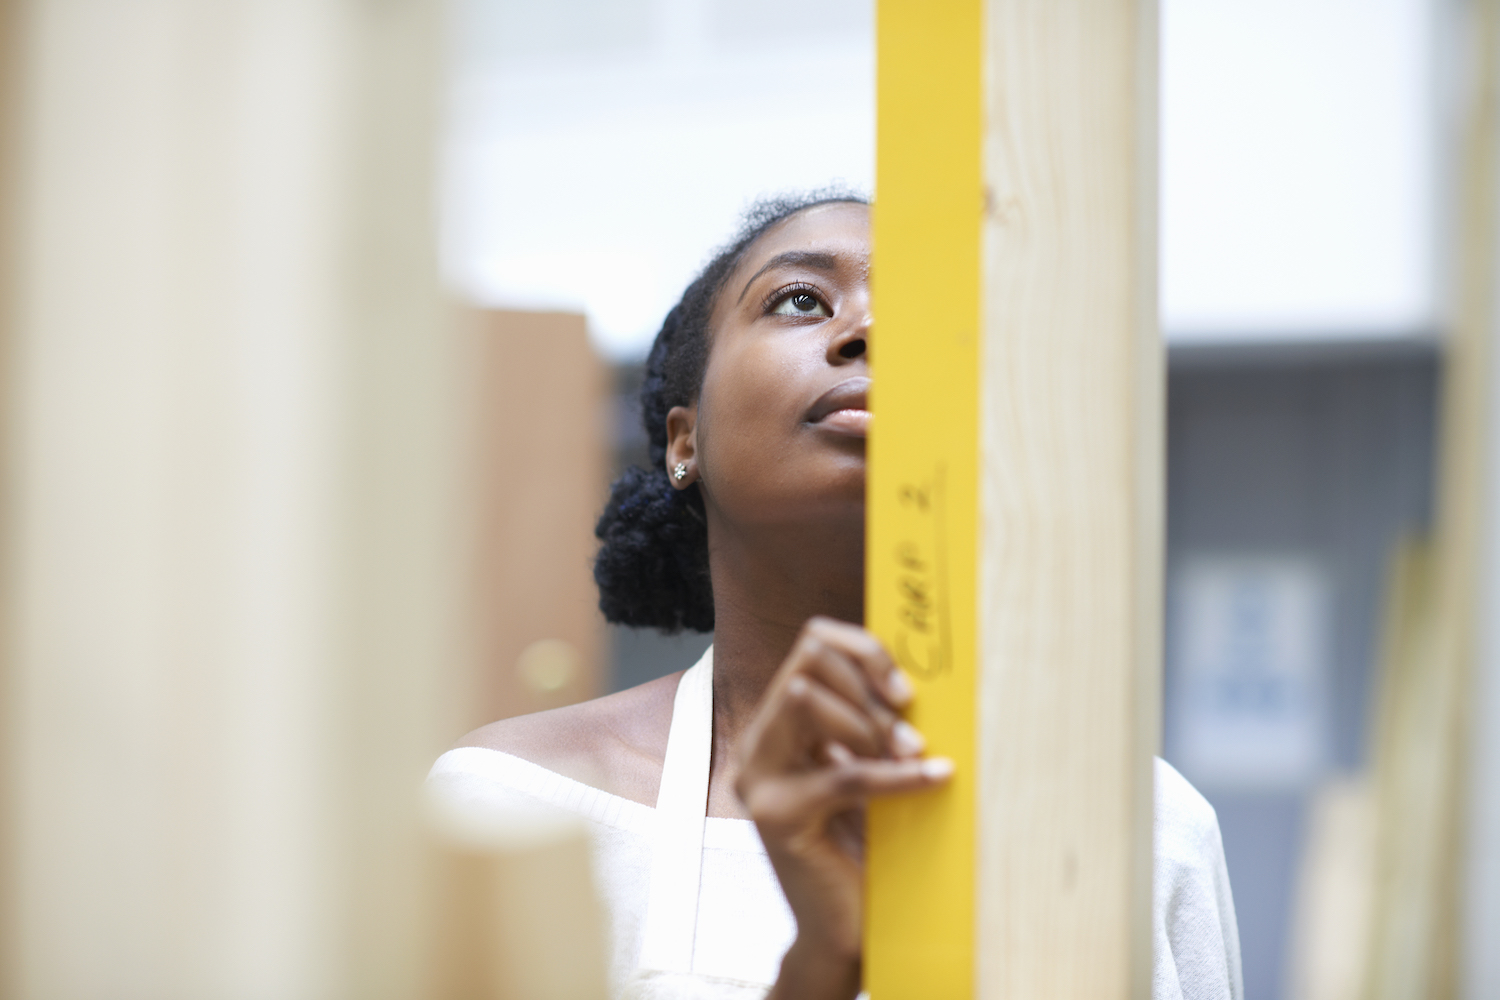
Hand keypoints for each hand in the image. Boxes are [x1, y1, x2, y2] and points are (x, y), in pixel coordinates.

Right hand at [734, 617, 952, 999]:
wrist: (844, 928)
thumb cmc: (862, 844)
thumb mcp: (863, 766)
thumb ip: (869, 722)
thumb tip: (916, 676)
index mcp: (777, 725)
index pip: (811, 644)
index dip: (862, 650)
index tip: (904, 688)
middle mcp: (757, 743)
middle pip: (808, 660)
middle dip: (868, 687)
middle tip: (911, 730)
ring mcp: (757, 778)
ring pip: (807, 699)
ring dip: (872, 725)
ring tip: (914, 755)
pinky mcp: (777, 815)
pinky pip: (845, 774)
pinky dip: (897, 775)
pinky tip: (935, 778)